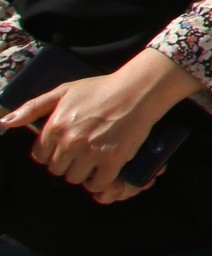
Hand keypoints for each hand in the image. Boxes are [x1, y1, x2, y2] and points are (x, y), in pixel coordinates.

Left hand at [0, 52, 196, 203]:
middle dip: (69, 161)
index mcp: (55, 126)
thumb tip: (4, 121)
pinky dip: (100, 180)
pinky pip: (97, 184)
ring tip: (95, 157)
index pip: (41, 156)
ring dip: (84, 171)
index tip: (67, 145)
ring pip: (75, 178)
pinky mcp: (112, 160)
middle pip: (57, 169)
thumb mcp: (64, 91)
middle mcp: (70, 141)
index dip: (53, 152)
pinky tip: (105, 169)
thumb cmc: (101, 89)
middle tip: (83, 149)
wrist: (138, 90)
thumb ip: (33, 107)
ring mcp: (91, 152)